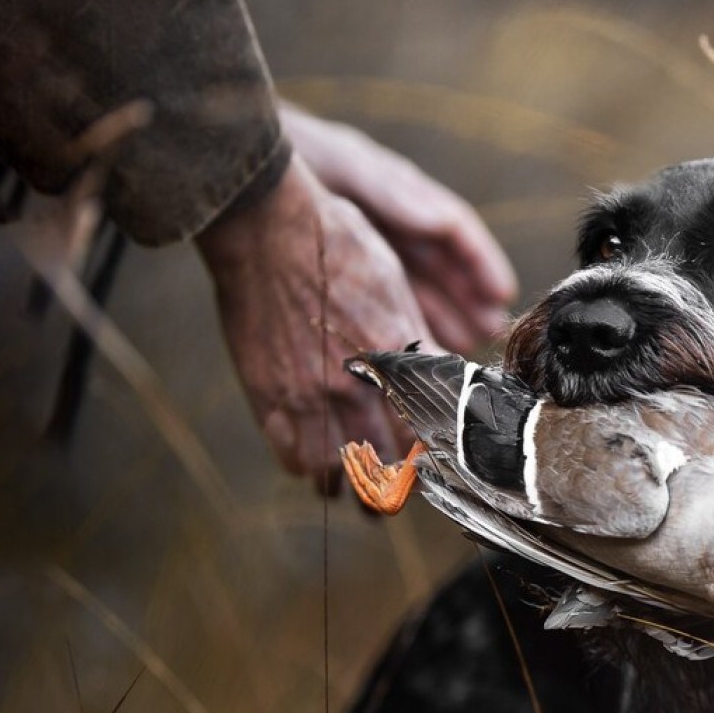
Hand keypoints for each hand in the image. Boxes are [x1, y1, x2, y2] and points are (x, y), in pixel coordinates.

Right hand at [198, 152, 443, 481]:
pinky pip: (295, 459)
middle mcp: (358, 381)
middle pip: (391, 462)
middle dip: (401, 481)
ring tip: (362, 485)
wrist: (267, 227)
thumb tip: (446, 377)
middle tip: (402, 485)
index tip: (439, 461)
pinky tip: (319, 458)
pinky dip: (310, 468)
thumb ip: (419, 341)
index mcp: (397, 353)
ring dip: (355, 485)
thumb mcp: (395, 288)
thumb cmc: (337, 246)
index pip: (433, 428)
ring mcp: (310, 394)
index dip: (439, 452)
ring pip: (342, 474)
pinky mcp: (269, 397)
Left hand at [279, 102, 516, 354]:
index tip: (500, 292)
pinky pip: (380, 305)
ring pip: (414, 290)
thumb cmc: (298, 156)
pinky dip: (401, 325)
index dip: (480, 262)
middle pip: (440, 268)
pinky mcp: (346, 275)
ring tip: (462, 350)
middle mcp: (391, 224)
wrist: (241, 164)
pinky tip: (413, 352)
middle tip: (490, 332)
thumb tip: (444, 221)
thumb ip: (396, 194)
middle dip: (467, 300)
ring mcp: (368, 251)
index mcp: (399, 194)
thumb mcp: (348, 167)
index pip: (453, 231)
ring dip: (441, 319)